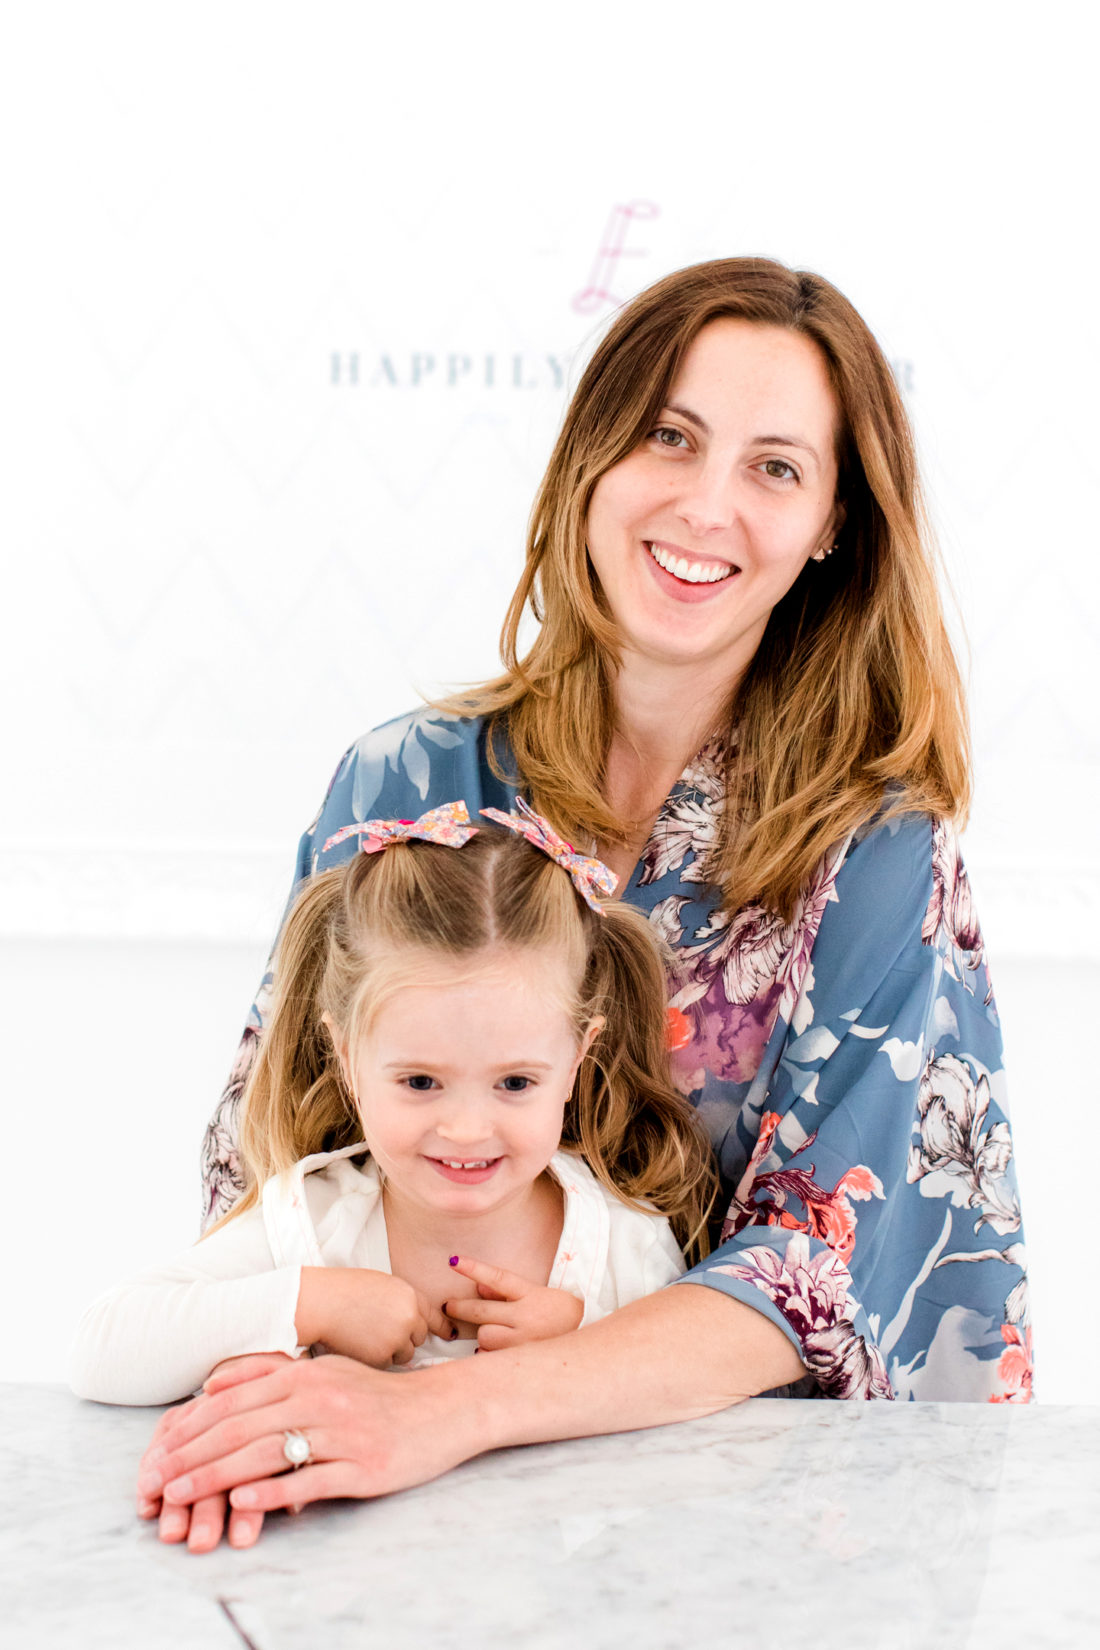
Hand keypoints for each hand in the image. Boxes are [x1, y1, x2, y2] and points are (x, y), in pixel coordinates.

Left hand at [136, 1351, 486, 1530]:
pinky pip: (312, 1479)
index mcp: (306, 1375)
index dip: (189, 1429)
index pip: (233, 1402)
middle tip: (153, 1482)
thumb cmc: (376, 1396)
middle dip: (189, 1457)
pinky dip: (274, 1491)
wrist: (444, 1410)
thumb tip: (212, 1385)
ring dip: (216, 1477)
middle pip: (241, 1428)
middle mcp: (321, 1398)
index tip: (155, 1454)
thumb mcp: (325, 1372)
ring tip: (180, 1497)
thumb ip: (270, 1374)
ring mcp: (343, 1432)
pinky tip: (244, 1503)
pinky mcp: (364, 1466)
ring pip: (267, 1454)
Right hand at [296, 1267, 452, 1365]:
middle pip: (420, 1337)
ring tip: (367, 1335)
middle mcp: (409, 1317)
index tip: (449, 1334)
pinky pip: (386, 1365)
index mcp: (410, 1296)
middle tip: (381, 1330)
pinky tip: (360, 1344)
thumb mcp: (383, 1285)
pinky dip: (375, 1359)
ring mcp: (397, 1339)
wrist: (321, 1302)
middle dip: (406, 1337)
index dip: (442, 1326)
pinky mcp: (381, 1358)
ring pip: (404, 1354)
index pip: (434, 1315)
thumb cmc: (345, 1290)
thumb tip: (414, 1321)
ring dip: (392, 1350)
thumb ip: (402, 1302)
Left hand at [445, 1257, 583, 1349]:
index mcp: (532, 1295)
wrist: (587, 1340)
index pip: (498, 1278)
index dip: (474, 1269)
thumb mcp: (537, 1295)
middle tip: (449, 1306)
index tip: (453, 1261)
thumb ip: (506, 1292)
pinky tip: (503, 1351)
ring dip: (485, 1335)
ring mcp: (523, 1341)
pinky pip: (491, 1357)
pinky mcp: (521, 1361)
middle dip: (459, 1307)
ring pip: (484, 1336)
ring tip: (498, 1334)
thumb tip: (478, 1287)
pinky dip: (491, 1353)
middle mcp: (526, 1317)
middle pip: (481, 1311)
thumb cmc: (559, 1314)